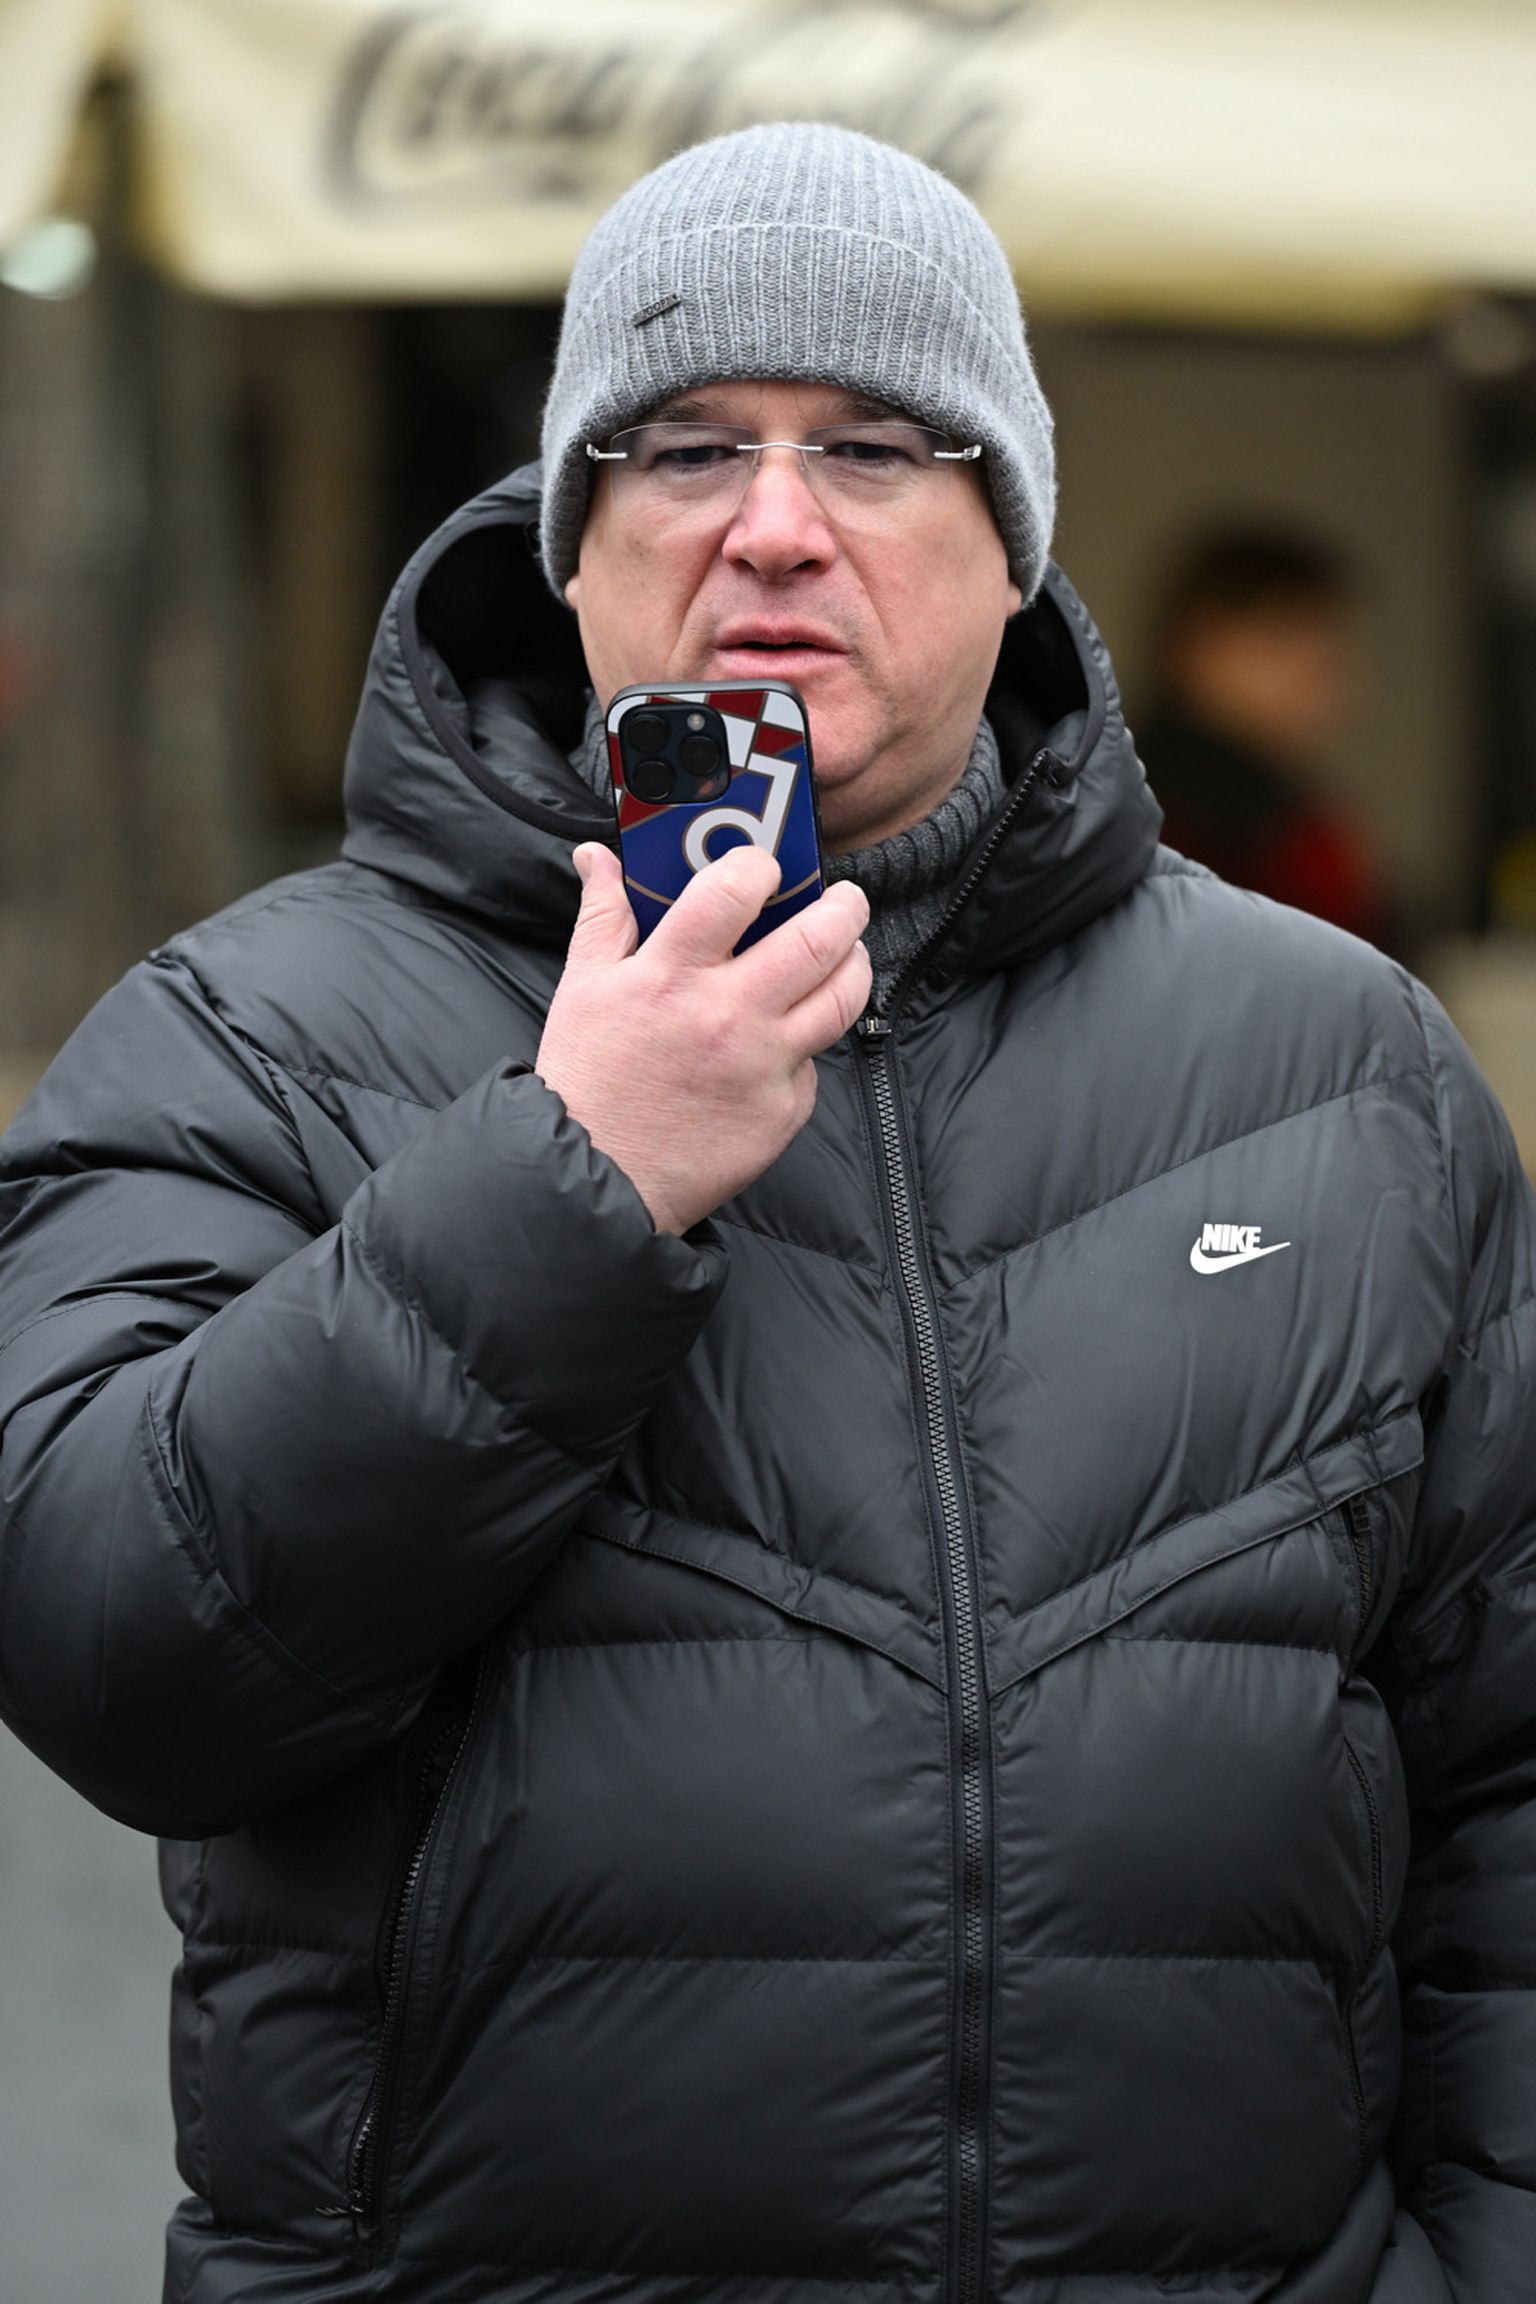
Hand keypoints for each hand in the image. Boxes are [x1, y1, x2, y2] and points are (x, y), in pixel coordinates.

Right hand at [536, 842, 870, 1233]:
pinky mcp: (783, 1112)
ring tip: (845, 953)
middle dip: (844, 906)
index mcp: (671, 975)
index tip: (765, 867)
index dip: (760, 864)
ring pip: (843, 998)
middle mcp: (726, 1016)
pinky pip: (814, 1063)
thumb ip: (603, 915)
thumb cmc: (588, 1081)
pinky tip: (786, 1039)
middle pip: (818, 939)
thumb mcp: (583, 988)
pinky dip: (805, 1044)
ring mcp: (763, 1067)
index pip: (735, 889)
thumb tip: (600, 858)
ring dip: (854, 964)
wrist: (597, 1180)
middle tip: (844, 900)